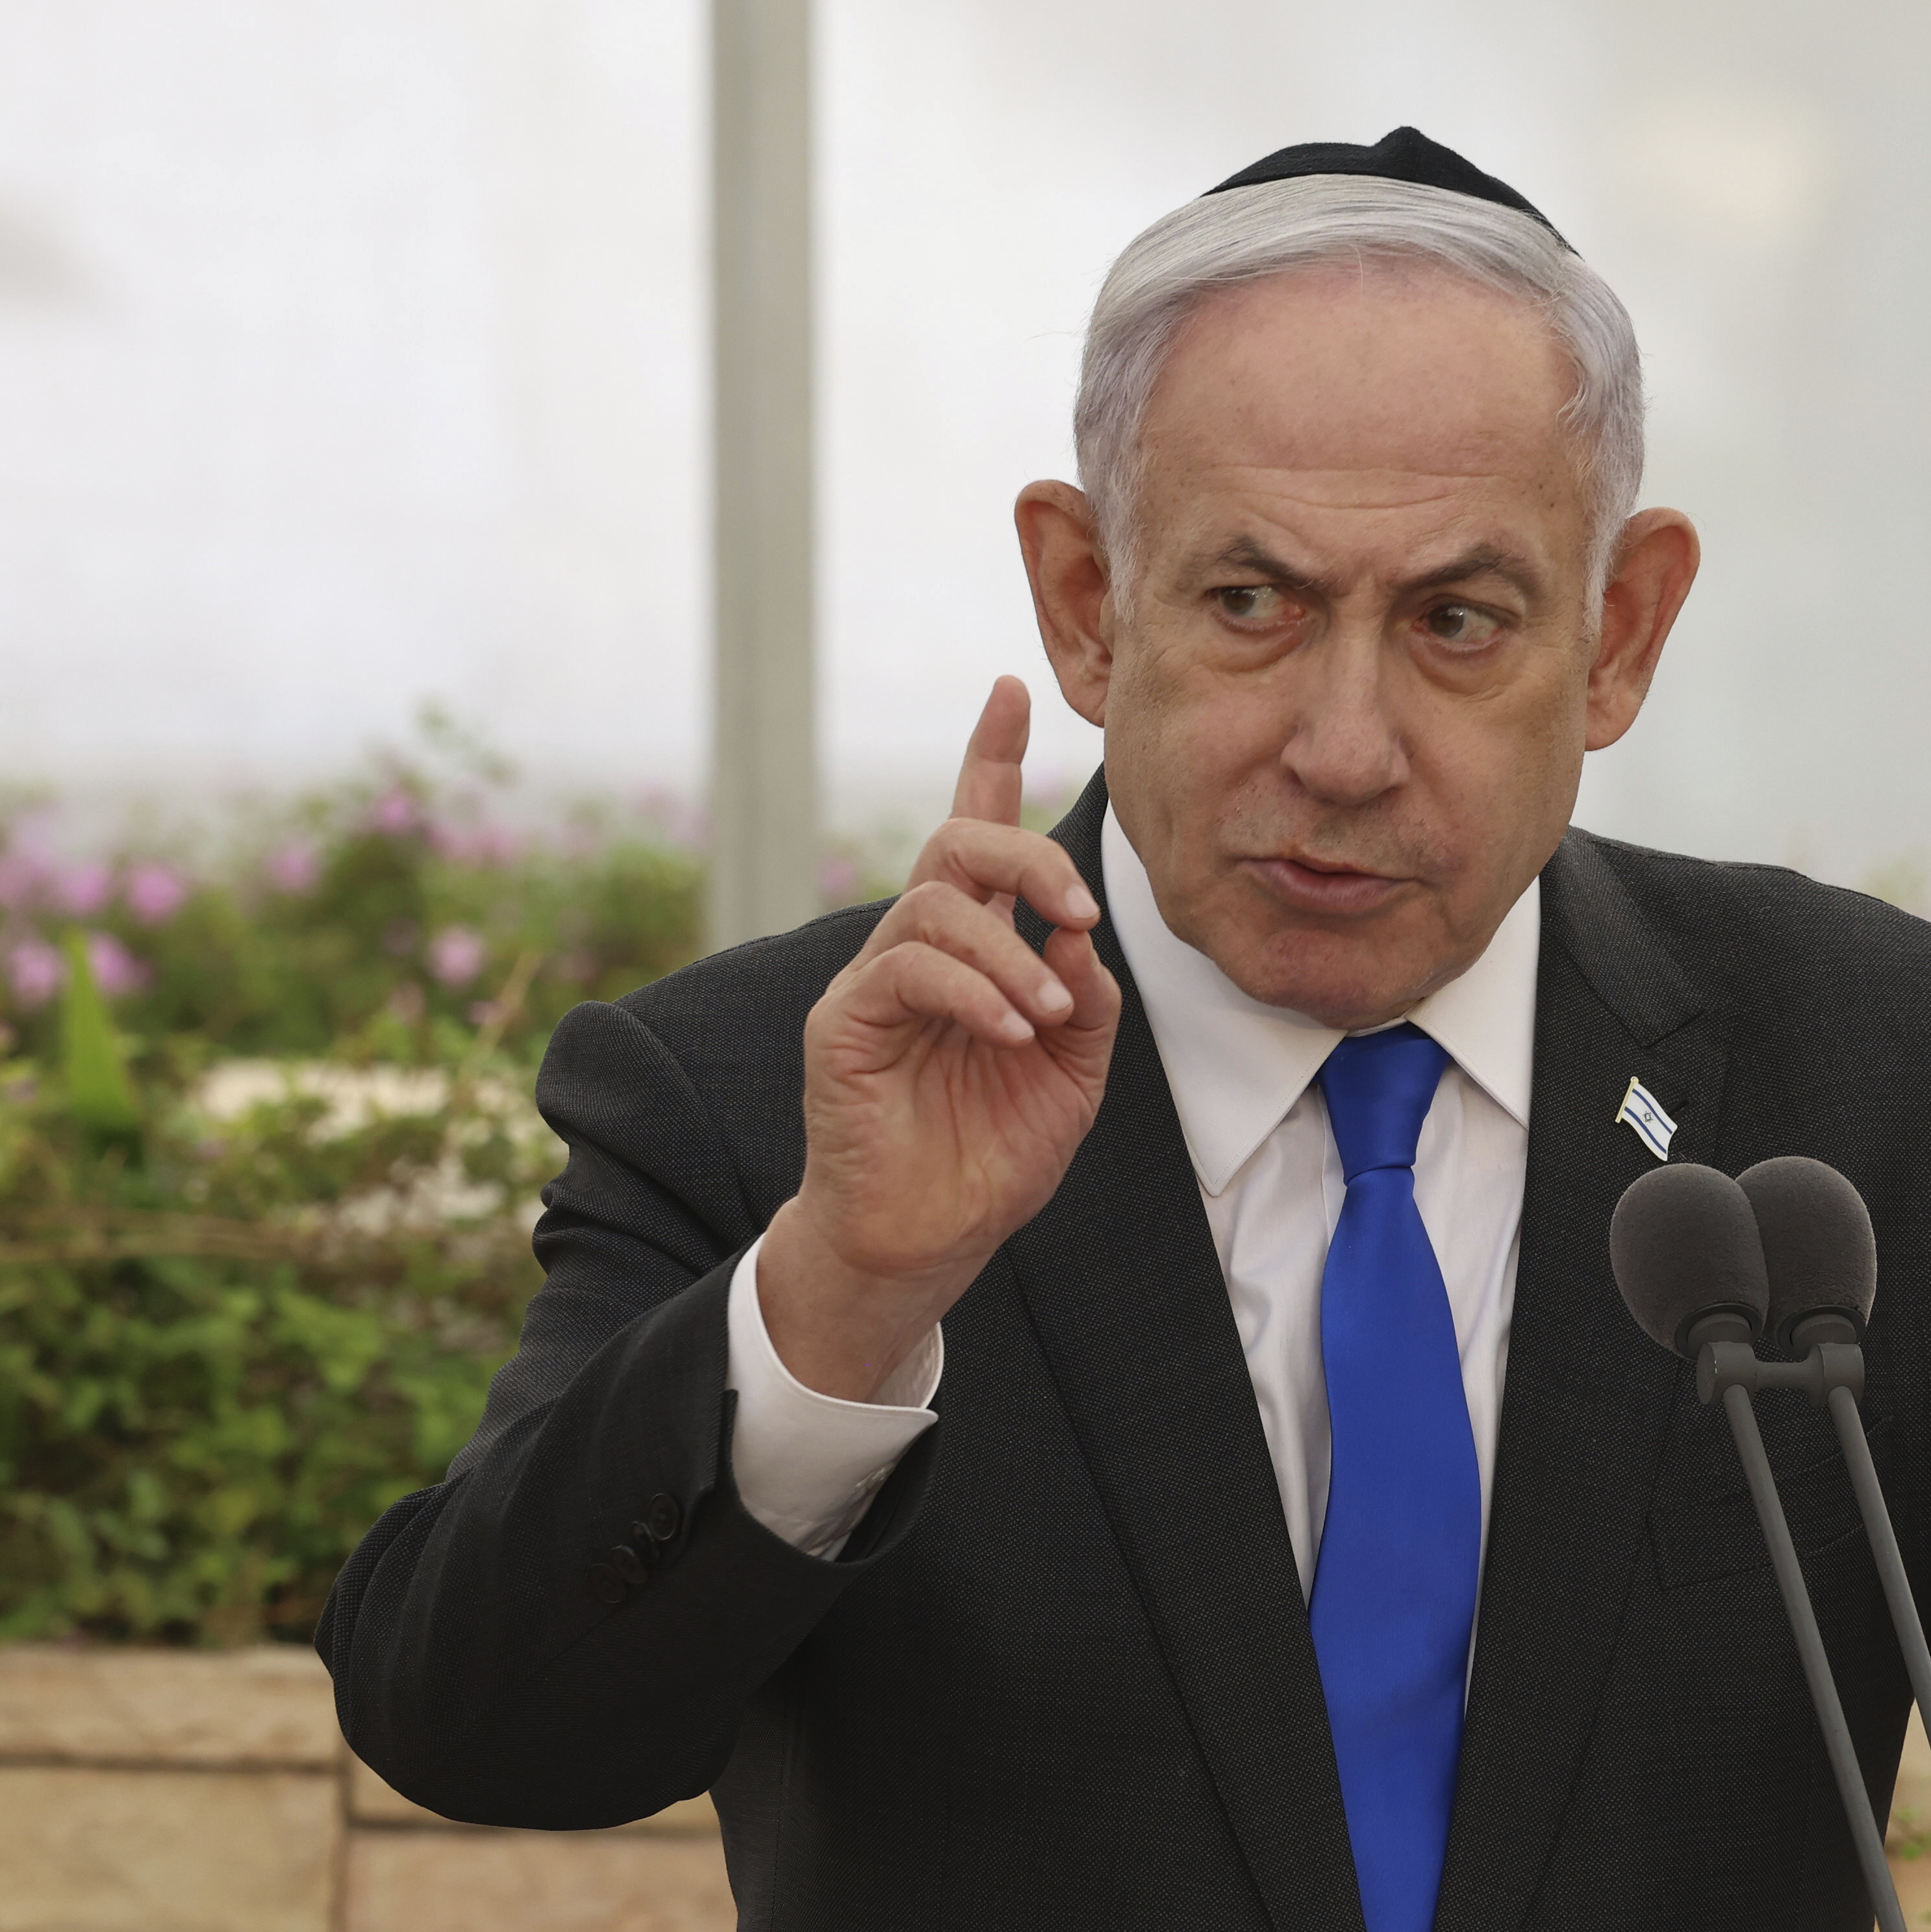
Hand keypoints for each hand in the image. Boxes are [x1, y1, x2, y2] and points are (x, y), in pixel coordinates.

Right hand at [757, 677, 1118, 1395]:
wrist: (930, 1240)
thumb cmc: (993, 1155)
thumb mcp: (1073, 1073)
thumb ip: (1087, 998)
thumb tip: (1081, 932)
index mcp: (974, 948)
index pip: (976, 832)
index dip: (990, 758)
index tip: (1012, 691)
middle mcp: (918, 948)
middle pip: (956, 841)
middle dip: (1028, 852)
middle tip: (1084, 908)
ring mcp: (874, 981)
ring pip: (936, 904)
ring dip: (1009, 951)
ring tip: (1046, 1012)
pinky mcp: (843, 1024)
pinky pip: (908, 969)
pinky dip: (973, 992)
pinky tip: (1009, 1031)